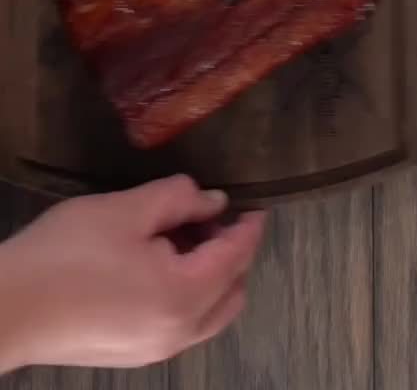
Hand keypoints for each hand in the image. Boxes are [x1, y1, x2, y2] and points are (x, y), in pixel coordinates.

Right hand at [0, 176, 264, 370]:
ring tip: (182, 237)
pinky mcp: (133, 354)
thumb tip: (213, 202)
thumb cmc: (68, 253)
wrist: (8, 308)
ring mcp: (155, 350)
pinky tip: (158, 265)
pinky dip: (189, 295)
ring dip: (211, 276)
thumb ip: (178, 200)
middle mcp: (179, 333)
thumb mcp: (126, 210)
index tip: (254, 206)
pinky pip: (182, 324)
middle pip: (231, 293)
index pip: (235, 257)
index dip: (248, 227)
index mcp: (184, 296)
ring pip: (208, 313)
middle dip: (233, 253)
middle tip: (209, 217)